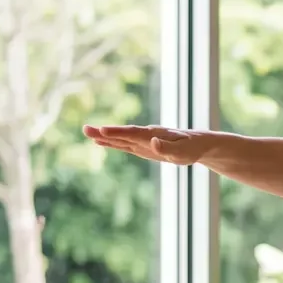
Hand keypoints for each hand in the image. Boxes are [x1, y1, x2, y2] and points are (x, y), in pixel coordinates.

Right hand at [83, 124, 210, 164]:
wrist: (197, 144)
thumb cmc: (190, 148)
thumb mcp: (182, 152)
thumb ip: (167, 148)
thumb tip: (153, 142)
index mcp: (154, 134)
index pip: (133, 133)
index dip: (118, 133)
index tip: (102, 131)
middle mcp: (145, 135)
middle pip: (122, 133)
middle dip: (105, 132)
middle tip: (85, 129)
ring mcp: (142, 140)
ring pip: (121, 138)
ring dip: (104, 136)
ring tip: (87, 133)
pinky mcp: (142, 147)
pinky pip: (124, 144)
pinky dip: (112, 143)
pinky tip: (101, 142)